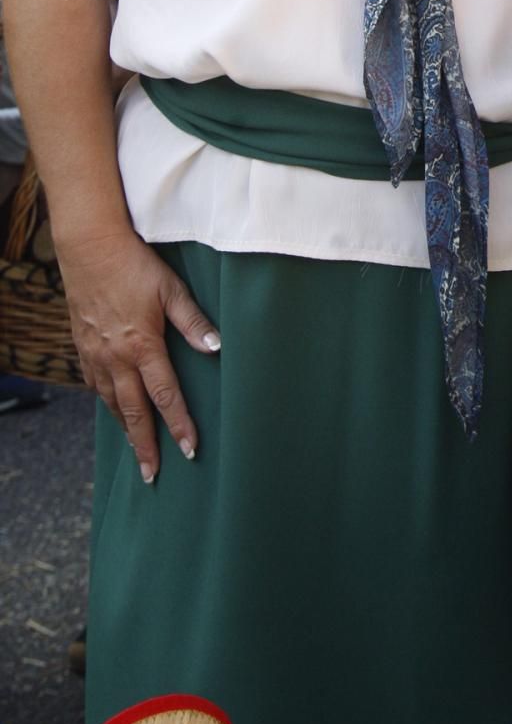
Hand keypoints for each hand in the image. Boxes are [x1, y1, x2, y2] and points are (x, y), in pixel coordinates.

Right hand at [56, 225, 220, 483]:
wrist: (89, 248)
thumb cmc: (136, 265)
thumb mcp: (171, 289)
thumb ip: (194, 321)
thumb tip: (217, 348)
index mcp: (142, 346)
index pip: (165, 396)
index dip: (179, 425)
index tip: (190, 451)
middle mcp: (116, 358)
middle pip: (133, 412)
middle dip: (145, 446)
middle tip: (152, 475)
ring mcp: (95, 355)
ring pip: (111, 403)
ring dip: (125, 430)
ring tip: (137, 452)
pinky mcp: (82, 347)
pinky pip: (95, 386)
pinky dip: (106, 405)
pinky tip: (114, 411)